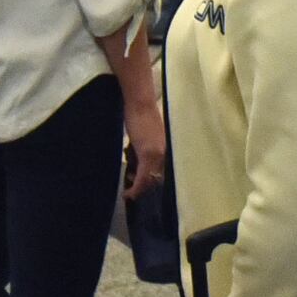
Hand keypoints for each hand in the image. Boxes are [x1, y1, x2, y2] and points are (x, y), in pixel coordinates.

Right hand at [121, 87, 166, 201]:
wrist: (139, 103)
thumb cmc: (140, 117)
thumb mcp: (146, 139)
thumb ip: (147, 152)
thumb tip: (140, 167)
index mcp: (168, 150)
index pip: (164, 174)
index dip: (153, 184)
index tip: (145, 190)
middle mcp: (167, 154)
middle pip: (158, 179)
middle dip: (146, 187)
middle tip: (133, 191)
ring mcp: (159, 154)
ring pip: (150, 180)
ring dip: (139, 188)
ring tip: (130, 191)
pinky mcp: (149, 154)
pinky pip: (143, 178)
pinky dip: (136, 188)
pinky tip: (128, 194)